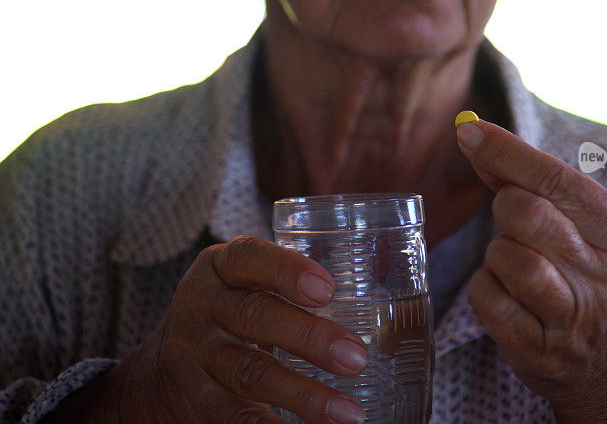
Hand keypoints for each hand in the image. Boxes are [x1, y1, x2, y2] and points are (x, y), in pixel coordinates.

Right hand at [49, 236, 368, 423]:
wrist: (164, 365)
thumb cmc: (232, 311)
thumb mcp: (247, 284)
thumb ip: (291, 286)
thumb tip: (382, 305)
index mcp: (220, 267)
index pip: (250, 258)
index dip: (287, 271)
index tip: (328, 290)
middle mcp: (202, 306)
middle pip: (255, 317)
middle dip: (310, 338)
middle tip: (357, 358)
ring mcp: (193, 354)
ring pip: (248, 373)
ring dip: (303, 396)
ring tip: (349, 413)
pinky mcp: (193, 398)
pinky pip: (232, 415)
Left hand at [455, 116, 606, 422]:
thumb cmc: (600, 285)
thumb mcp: (596, 233)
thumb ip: (541, 188)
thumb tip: (477, 140)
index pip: (558, 180)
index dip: (506, 152)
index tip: (467, 130)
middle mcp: (604, 278)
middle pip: (526, 214)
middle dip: (506, 207)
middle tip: (515, 219)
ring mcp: (570, 319)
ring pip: (505, 257)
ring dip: (498, 253)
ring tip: (519, 264)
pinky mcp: (536, 350)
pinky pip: (485, 296)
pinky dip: (486, 287)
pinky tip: (509, 294)